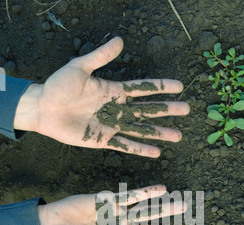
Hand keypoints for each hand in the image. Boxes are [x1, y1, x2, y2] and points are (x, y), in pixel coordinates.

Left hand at [14, 37, 189, 156]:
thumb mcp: (79, 67)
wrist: (44, 108)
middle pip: (148, 109)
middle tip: (186, 110)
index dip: (161, 86)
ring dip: (159, 132)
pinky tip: (156, 152)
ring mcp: (112, 125)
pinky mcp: (103, 140)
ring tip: (178, 135)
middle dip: (167, 109)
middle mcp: (117, 108)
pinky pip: (126, 145)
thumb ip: (100, 56)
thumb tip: (120, 41)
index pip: (143, 88)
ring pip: (141, 129)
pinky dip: (141, 149)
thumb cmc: (59, 86)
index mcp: (113, 90)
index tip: (179, 86)